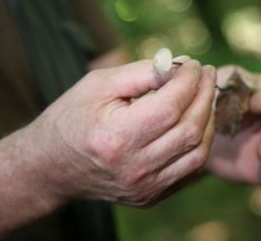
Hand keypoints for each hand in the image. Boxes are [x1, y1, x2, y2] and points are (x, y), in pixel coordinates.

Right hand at [31, 59, 216, 206]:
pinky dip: (200, 142)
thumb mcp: (99, 84)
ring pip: (198, 152)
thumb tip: (182, 65)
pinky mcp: (152, 196)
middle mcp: (134, 168)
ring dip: (208, 119)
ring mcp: (145, 187)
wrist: (52, 166)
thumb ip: (143, 73)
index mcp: (116, 137)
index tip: (195, 64)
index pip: (170, 106)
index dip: (190, 81)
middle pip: (190, 129)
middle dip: (205, 95)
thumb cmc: (73, 117)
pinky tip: (196, 121)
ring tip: (205, 95)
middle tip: (207, 73)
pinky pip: (191, 169)